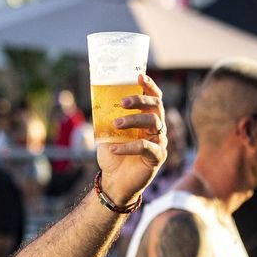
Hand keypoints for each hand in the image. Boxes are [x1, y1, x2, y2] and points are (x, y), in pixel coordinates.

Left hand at [96, 75, 166, 205]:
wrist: (114, 180)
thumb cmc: (113, 154)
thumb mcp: (106, 132)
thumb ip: (107, 117)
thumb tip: (97, 99)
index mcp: (146, 118)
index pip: (154, 97)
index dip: (150, 85)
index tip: (139, 76)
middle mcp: (156, 128)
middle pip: (156, 107)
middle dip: (140, 100)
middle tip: (122, 103)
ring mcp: (159, 142)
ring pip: (154, 123)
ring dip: (133, 120)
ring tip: (115, 125)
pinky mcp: (157, 157)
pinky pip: (146, 147)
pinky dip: (127, 147)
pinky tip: (113, 149)